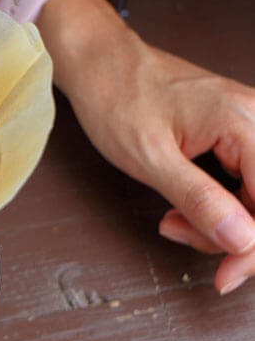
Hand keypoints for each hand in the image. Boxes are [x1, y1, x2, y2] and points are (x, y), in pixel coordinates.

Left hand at [43, 0, 254, 294]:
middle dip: (233, 235)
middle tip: (179, 232)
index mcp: (243, 122)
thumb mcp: (150, 158)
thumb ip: (199, 199)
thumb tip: (243, 240)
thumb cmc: (116, 99)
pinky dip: (216, 204)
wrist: (100, 64)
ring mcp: (248, 124)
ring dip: (220, 221)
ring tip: (171, 218)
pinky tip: (182, 206)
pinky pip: (245, 181)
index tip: (225, 276)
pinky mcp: (235, 133)